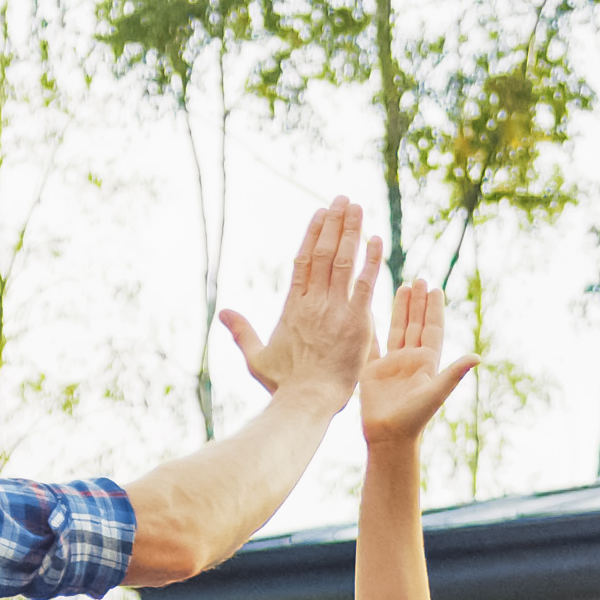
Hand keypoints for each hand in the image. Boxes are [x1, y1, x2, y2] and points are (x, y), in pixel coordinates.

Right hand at [219, 199, 374, 409]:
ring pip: (343, 261)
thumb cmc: (284, 384)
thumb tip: (223, 312)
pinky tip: (376, 239)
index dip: (312, 235)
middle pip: (324, 253)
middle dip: (334, 223)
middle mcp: (313, 301)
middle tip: (343, 200)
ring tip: (357, 207)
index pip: (303, 261)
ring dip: (351, 231)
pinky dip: (371, 260)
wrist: (306, 400)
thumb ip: (242, 332)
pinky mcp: (356, 320)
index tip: (320, 214)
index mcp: (293, 306)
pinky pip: (365, 283)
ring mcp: (335, 309)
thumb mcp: (256, 357)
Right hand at [356, 278, 476, 451]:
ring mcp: (392, 364)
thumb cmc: (415, 418)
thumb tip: (477, 357)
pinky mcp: (373, 370)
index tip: (436, 288)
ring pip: (397, 329)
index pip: (431, 329)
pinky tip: (370, 311)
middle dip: (418, 302)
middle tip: (420, 279)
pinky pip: (372, 343)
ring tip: (403, 286)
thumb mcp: (435, 392)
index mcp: (427, 362)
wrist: (390, 436)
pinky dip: (372, 327)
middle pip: (415, 324)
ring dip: (400, 309)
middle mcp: (411, 360)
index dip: (434, 309)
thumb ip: (454, 373)